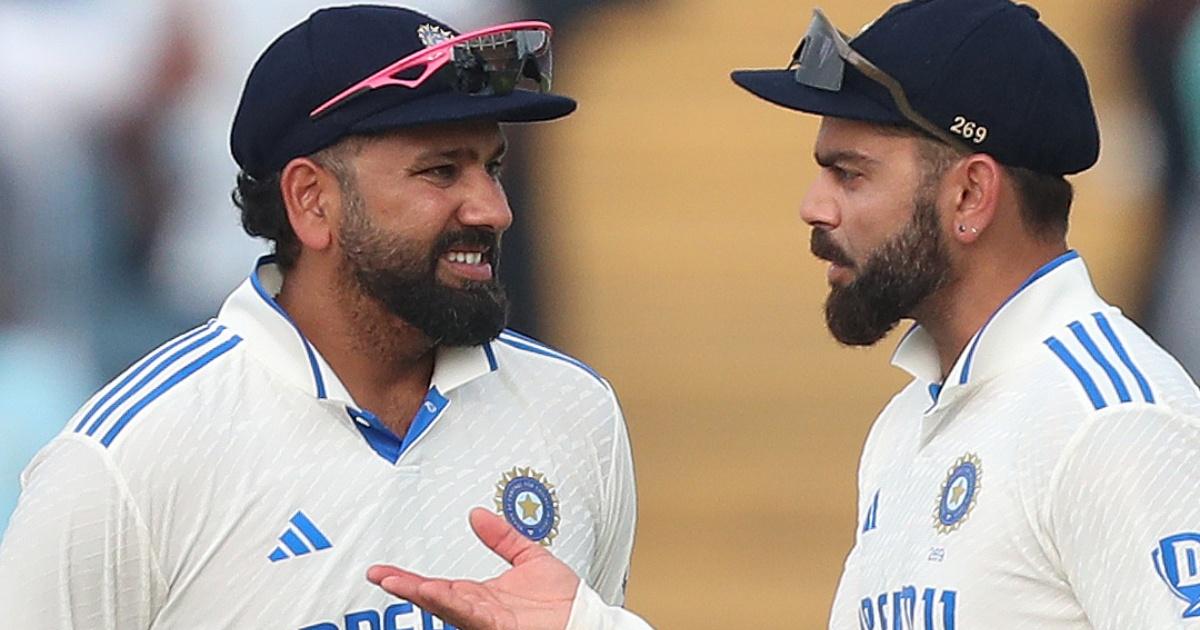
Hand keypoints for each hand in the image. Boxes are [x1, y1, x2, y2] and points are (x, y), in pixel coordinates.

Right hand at [368, 508, 580, 629]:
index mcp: (481, 596)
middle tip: (378, 574)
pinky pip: (471, 615)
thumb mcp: (529, 558)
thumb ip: (503, 537)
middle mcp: (479, 611)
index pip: (438, 585)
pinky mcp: (501, 627)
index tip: (383, 570)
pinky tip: (435, 593)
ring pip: (447, 607)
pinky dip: (452, 604)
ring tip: (396, 582)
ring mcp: (488, 621)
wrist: (586, 620)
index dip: (410, 578)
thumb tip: (478, 514)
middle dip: (405, 586)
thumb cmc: (564, 601)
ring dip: (422, 594)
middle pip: (434, 597)